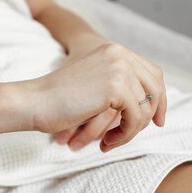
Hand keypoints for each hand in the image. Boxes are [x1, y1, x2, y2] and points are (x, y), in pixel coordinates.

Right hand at [26, 42, 165, 151]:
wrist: (34, 100)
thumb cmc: (55, 98)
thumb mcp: (91, 82)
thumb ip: (115, 83)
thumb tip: (148, 105)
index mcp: (113, 50)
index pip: (152, 73)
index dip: (157, 98)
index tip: (154, 119)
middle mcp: (120, 54)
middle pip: (156, 87)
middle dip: (151, 114)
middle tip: (138, 133)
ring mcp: (120, 69)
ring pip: (146, 107)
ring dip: (130, 130)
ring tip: (110, 142)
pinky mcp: (117, 88)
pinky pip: (135, 118)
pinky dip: (124, 135)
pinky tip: (106, 142)